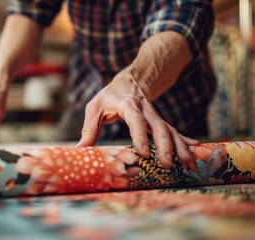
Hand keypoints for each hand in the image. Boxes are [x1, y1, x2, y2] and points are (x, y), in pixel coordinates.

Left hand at [76, 70, 198, 167]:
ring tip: (187, 164)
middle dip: (165, 146)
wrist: (129, 81)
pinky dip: (184, 140)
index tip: (143, 152)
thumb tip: (79, 151)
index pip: (135, 120)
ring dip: (179, 147)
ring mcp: (155, 115)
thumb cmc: (108, 97)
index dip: (140, 135)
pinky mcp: (159, 121)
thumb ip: (89, 129)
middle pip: (159, 127)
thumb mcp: (94, 108)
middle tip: (166, 165)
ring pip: (170, 130)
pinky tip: (195, 150)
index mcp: (127, 105)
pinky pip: (174, 131)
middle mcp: (145, 110)